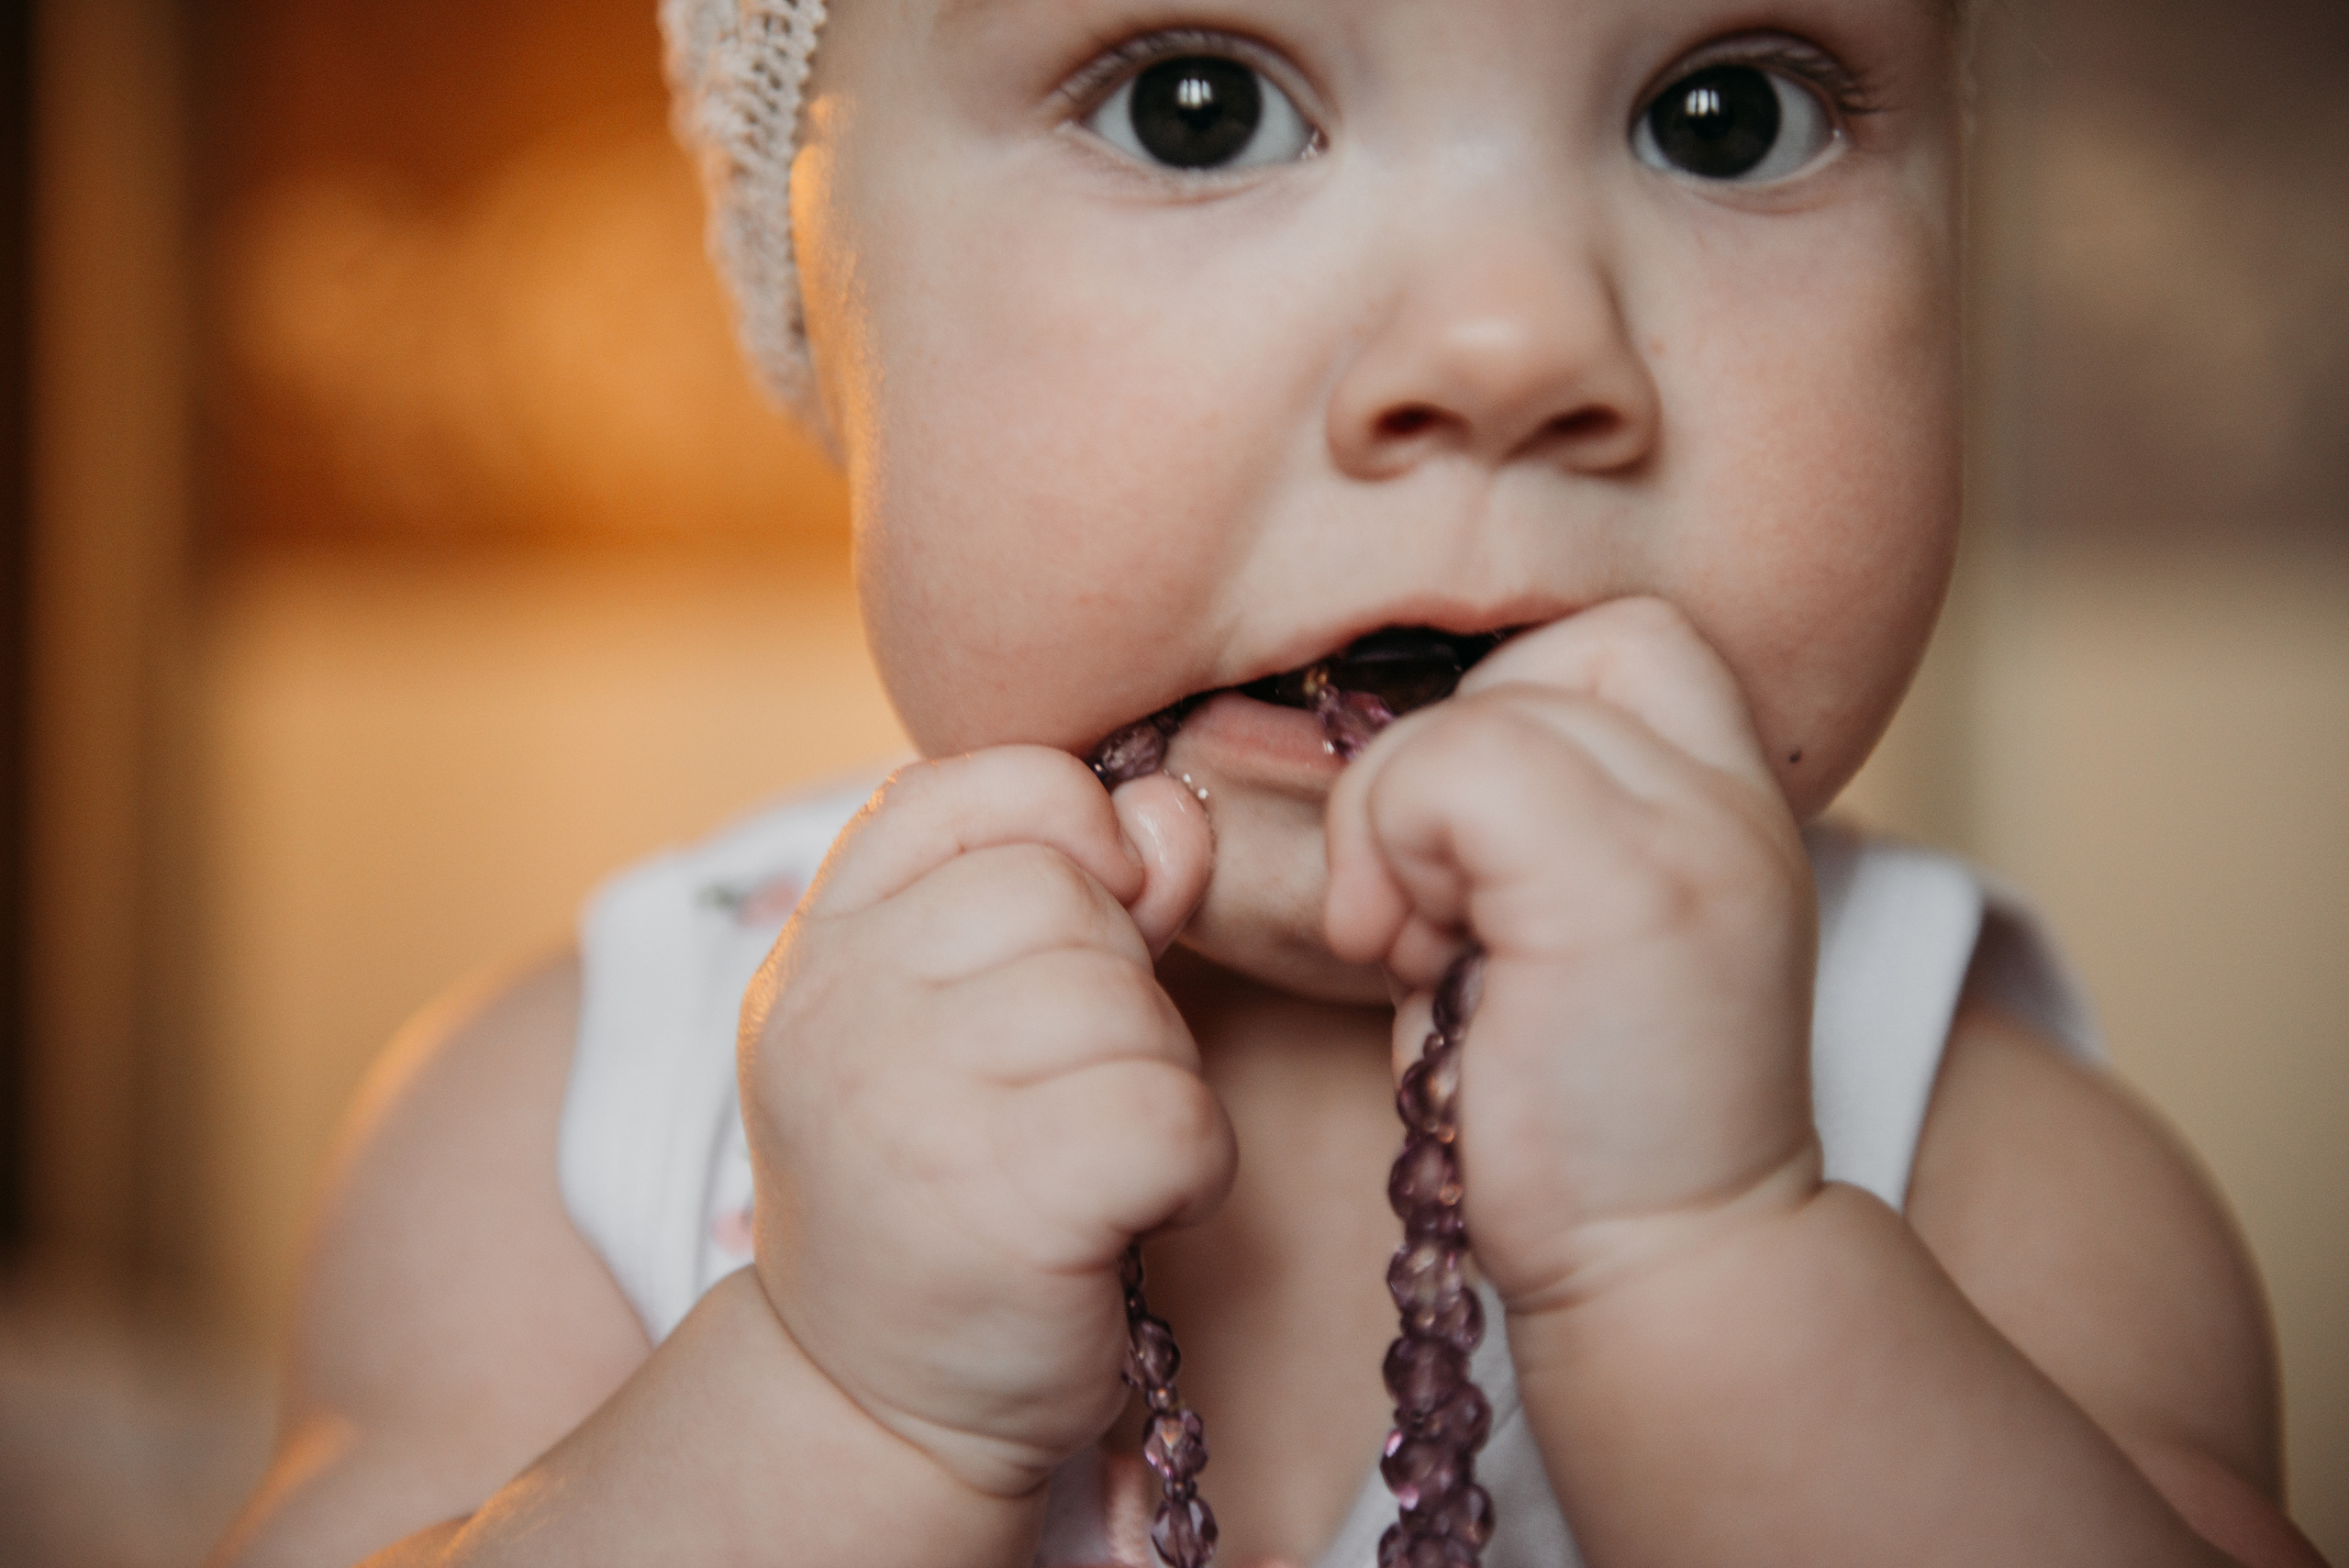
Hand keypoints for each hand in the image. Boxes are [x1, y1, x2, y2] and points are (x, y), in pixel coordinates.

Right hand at [738, 747, 1227, 1498]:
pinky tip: (1134, 1210)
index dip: (1069, 832)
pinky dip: (1192, 1166)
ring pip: (1130, 1003)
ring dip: (1157, 1080)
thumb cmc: (944, 1189)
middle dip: (1120, 986)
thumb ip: (1076, 893)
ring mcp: (904, 1104)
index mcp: (821, 942)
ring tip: (1091, 1159)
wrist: (872, 1404)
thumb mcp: (973, 1020)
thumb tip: (1171, 810)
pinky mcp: (998, 1204)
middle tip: (1068, 1092)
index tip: (1089, 923)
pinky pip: (1172, 1109)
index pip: (974, 784)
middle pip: (1070, 893)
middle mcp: (836, 1007)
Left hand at [1323, 597, 1822, 1314]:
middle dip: (1442, 762)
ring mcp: (1689, 835)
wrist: (1664, 1265)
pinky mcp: (1620, 889)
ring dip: (1396, 823)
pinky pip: (1448, 772)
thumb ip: (1518, 817)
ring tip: (1420, 944)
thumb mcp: (1558, 925)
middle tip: (1429, 900)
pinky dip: (1388, 850)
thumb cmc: (1577, 1112)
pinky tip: (1409, 957)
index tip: (1469, 847)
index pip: (1620, 638)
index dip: (1513, 707)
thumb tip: (1388, 746)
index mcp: (1728, 798)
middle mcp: (1732, 797)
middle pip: (1542, 653)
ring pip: (1476, 716)